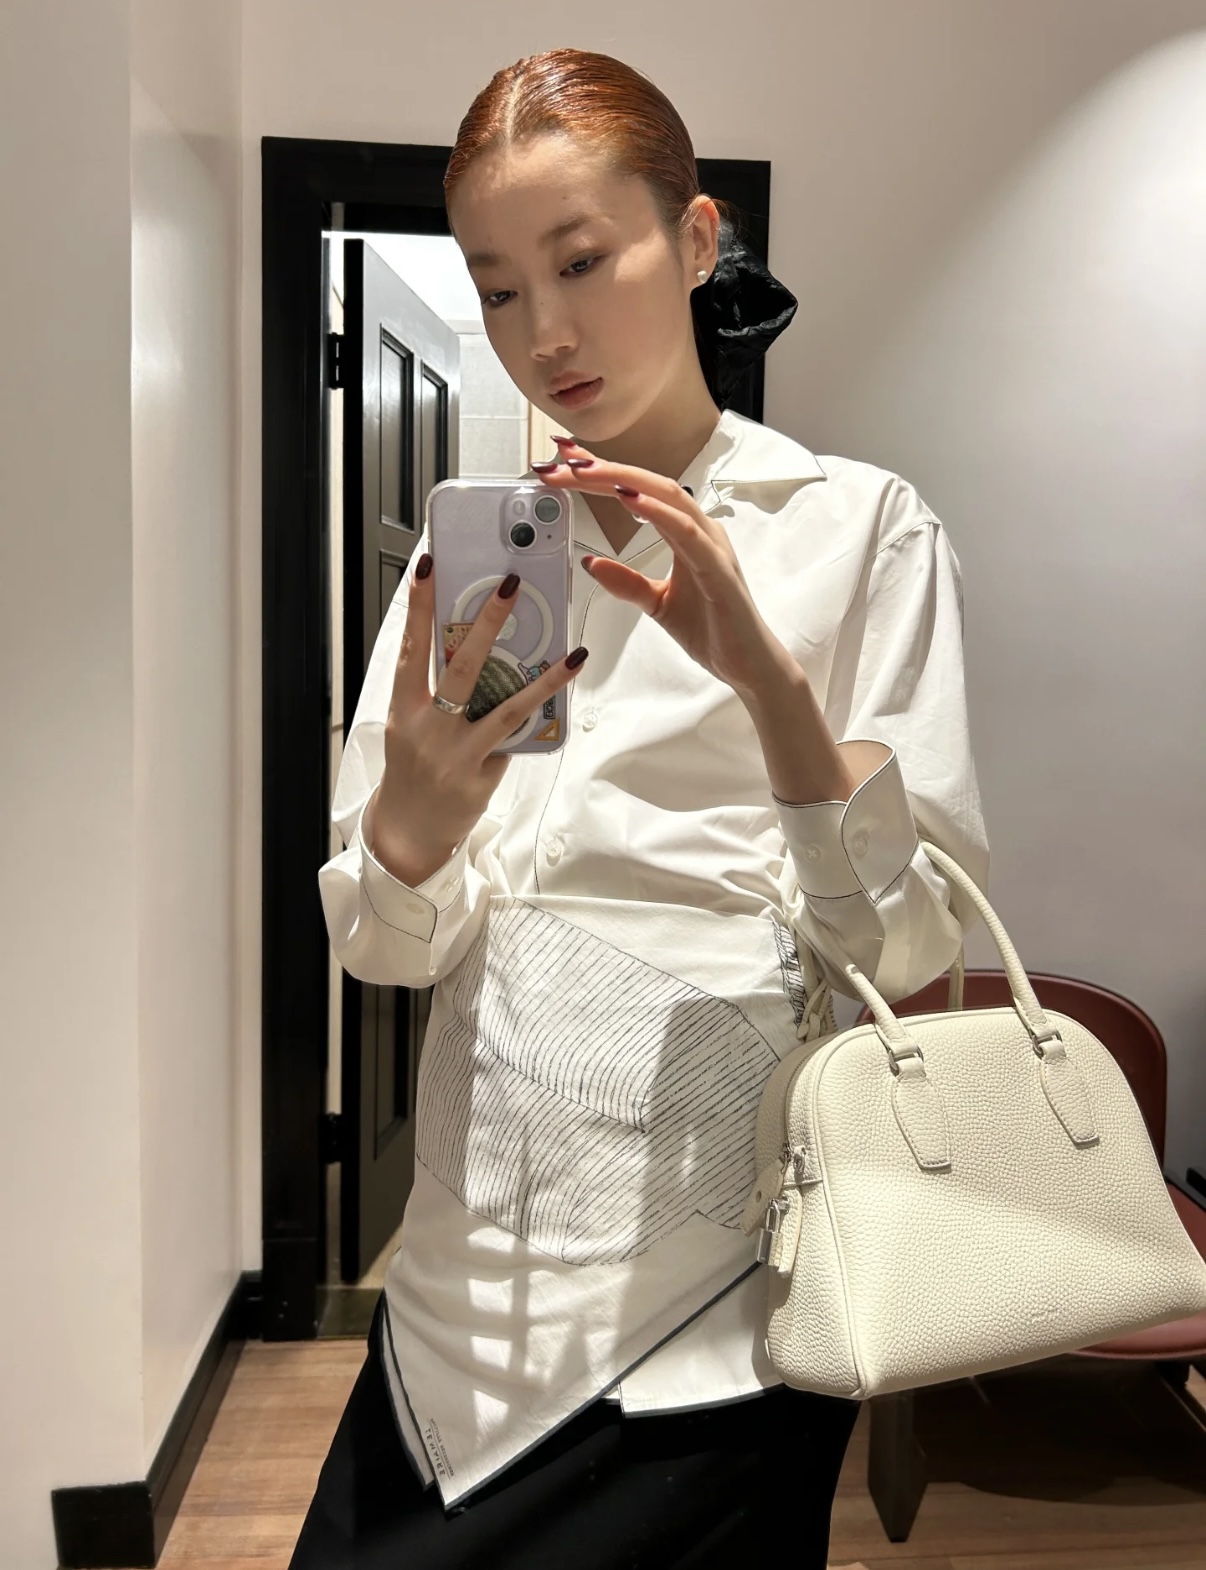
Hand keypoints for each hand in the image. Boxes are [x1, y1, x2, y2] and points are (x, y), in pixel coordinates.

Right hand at [372, 554, 588, 885]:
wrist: (409, 830)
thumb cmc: (413, 769)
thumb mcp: (411, 727)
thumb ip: (435, 693)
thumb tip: (474, 649)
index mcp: (406, 708)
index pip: (412, 648)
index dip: (419, 607)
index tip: (429, 567)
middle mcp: (429, 727)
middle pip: (462, 666)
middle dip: (487, 621)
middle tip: (510, 586)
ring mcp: (457, 753)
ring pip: (507, 707)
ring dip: (543, 678)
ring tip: (571, 654)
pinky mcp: (482, 776)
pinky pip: (515, 739)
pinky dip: (535, 719)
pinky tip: (558, 696)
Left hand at [533, 437, 790, 700]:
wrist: (749, 664)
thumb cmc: (712, 628)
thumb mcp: (656, 603)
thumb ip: (626, 583)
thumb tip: (589, 563)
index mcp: (684, 532)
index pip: (638, 490)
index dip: (603, 470)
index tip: (566, 458)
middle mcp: (699, 529)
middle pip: (647, 483)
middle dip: (602, 468)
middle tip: (561, 460)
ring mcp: (711, 544)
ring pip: (665, 496)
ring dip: (623, 479)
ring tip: (586, 471)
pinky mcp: (717, 568)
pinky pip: (685, 532)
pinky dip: (655, 512)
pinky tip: (628, 498)